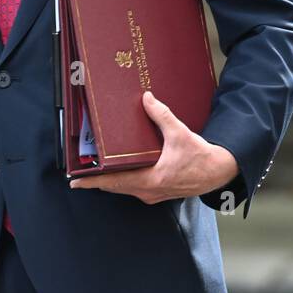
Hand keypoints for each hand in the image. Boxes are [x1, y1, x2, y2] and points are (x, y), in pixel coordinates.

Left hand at [68, 90, 239, 203]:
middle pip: (114, 187)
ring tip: (96, 172)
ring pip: (124, 189)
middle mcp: (148, 191)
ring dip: (110, 181)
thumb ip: (161, 116)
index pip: (113, 182)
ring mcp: (153, 194)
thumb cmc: (200, 158)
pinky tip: (122, 171)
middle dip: (97, 181)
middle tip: (80, 174)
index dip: (92, 182)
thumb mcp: (180, 134)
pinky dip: (124, 181)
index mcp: (150, 179)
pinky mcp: (158, 192)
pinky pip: (134, 188)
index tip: (75, 182)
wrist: (218, 172)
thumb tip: (147, 99)